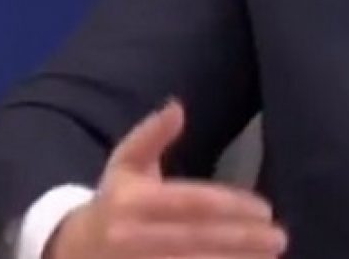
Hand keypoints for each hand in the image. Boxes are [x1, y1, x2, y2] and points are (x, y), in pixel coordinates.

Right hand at [44, 100, 286, 258]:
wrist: (68, 252)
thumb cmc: (111, 204)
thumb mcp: (124, 165)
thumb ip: (151, 136)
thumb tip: (177, 106)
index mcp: (132, 203)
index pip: (191, 204)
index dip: (231, 206)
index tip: (266, 210)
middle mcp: (131, 239)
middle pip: (197, 240)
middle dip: (243, 240)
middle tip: (280, 237)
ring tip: (271, 257)